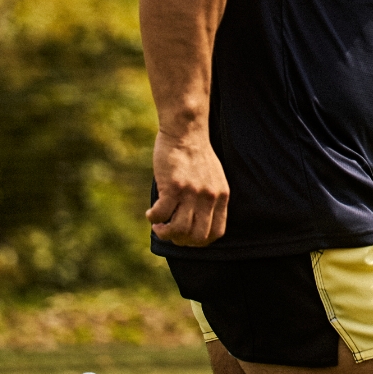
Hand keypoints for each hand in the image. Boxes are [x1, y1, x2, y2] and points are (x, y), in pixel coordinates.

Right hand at [146, 131, 229, 246]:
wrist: (186, 132)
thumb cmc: (196, 155)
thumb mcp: (214, 178)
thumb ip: (209, 199)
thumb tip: (195, 223)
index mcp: (221, 196)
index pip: (217, 233)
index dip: (199, 241)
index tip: (186, 236)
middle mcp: (209, 197)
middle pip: (197, 237)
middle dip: (181, 241)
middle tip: (169, 232)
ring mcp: (192, 192)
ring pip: (179, 229)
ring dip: (165, 232)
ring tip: (158, 225)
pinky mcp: (174, 186)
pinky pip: (161, 214)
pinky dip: (153, 218)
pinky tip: (150, 213)